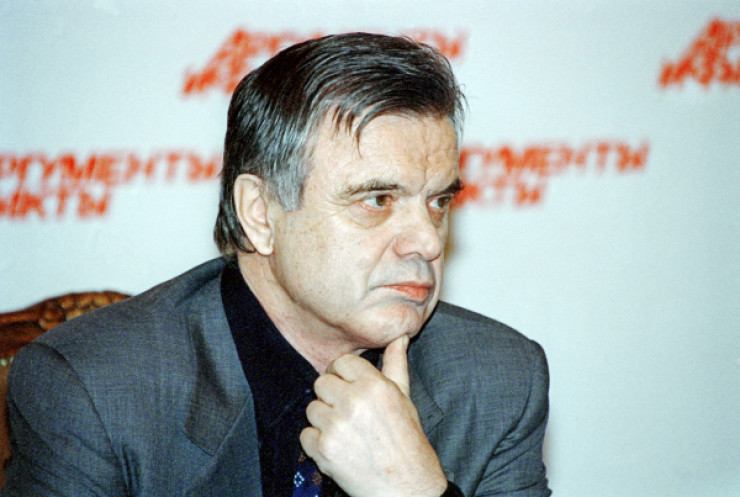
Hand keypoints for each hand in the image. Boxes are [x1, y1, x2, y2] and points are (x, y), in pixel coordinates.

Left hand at [300, 335, 447, 496]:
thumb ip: (396, 364)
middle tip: (347, 413)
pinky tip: (338, 449)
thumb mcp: (404, 398)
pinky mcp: (323, 449)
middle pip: (322, 384)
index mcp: (374, 385)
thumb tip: (399, 336)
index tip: (348, 387)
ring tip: (346, 433)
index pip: (340, 363)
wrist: (406, 486)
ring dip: (324, 421)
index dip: (342, 375)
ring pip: (312, 409)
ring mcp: (336, 426)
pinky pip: (305, 435)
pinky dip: (317, 443)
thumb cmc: (407, 441)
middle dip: (331, 397)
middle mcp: (354, 401)